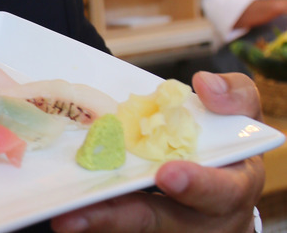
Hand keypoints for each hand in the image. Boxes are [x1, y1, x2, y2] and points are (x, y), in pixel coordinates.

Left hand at [51, 71, 264, 232]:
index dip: (196, 185)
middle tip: (77, 214)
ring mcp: (166, 229)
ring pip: (131, 229)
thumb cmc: (224, 148)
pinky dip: (90, 222)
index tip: (167, 174)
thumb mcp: (239, 119)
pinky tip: (63, 215)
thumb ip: (233, 97)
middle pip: (158, 222)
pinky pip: (114, 228)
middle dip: (120, 217)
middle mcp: (198, 220)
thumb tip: (205, 84)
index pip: (220, 191)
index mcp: (231, 189)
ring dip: (95, 223)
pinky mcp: (140, 230)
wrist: (217, 188)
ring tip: (63, 218)